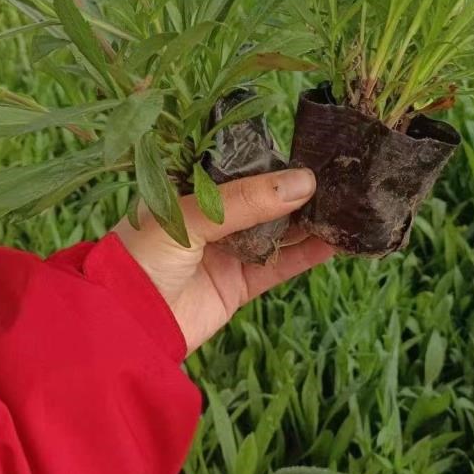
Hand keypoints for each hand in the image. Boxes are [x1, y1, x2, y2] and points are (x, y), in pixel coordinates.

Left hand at [112, 169, 334, 355]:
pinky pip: (280, 265)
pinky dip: (308, 254)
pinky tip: (338, 241)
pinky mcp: (238, 284)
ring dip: (310, 220)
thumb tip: (305, 182)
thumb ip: (245, 200)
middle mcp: (210, 216)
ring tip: (350, 204)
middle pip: (263, 197)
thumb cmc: (141, 257)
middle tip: (342, 173)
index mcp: (187, 188)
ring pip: (278, 230)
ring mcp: (226, 250)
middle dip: (298, 188)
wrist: (122, 327)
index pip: (237, 164)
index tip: (312, 145)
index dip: (272, 156)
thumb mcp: (188, 216)